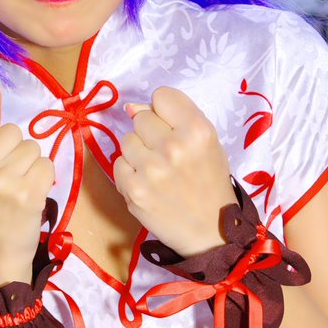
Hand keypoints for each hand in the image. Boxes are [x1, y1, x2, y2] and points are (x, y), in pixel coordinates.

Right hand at [0, 84, 54, 288]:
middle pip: (12, 131)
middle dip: (15, 151)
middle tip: (5, 180)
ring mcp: (0, 181)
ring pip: (32, 147)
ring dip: (31, 166)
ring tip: (17, 189)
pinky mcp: (26, 194)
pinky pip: (47, 165)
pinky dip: (44, 179)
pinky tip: (31, 196)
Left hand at [113, 86, 234, 255]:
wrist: (209, 231)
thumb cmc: (209, 183)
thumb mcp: (207, 143)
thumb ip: (175, 118)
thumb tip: (131, 108)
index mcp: (198, 130)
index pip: (161, 96)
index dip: (164, 111)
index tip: (171, 128)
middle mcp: (174, 146)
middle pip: (141, 117)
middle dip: (150, 133)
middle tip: (166, 156)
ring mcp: (151, 169)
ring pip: (126, 140)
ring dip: (137, 153)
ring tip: (157, 171)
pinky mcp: (134, 189)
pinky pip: (118, 164)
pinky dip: (129, 174)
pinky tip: (147, 185)